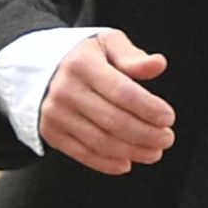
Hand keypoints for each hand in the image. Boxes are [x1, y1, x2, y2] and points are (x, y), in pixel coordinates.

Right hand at [40, 31, 175, 173]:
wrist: (39, 68)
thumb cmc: (85, 56)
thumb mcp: (107, 43)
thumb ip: (132, 56)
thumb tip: (158, 65)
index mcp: (82, 65)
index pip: (122, 92)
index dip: (149, 108)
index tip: (168, 118)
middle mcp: (65, 90)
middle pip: (114, 121)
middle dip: (146, 134)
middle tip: (167, 138)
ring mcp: (56, 114)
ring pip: (101, 142)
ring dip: (133, 151)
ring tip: (154, 152)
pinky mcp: (51, 132)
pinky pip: (84, 154)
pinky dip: (108, 163)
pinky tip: (128, 162)